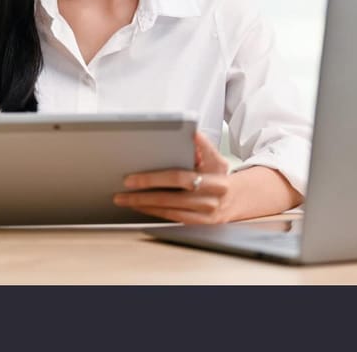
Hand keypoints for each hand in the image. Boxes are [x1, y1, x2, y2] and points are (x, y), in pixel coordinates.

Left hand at [113, 131, 235, 223]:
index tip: (131, 179)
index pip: (179, 178)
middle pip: (169, 198)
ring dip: (143, 206)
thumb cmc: (218, 174)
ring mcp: (205, 215)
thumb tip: (191, 132)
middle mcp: (210, 199)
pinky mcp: (198, 224)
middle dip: (142, 195)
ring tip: (124, 200)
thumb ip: (202, 144)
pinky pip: (172, 219)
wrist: (235, 199)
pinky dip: (154, 213)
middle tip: (122, 193)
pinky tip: (141, 207)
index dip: (153, 179)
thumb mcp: (215, 157)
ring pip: (168, 211)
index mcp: (214, 179)